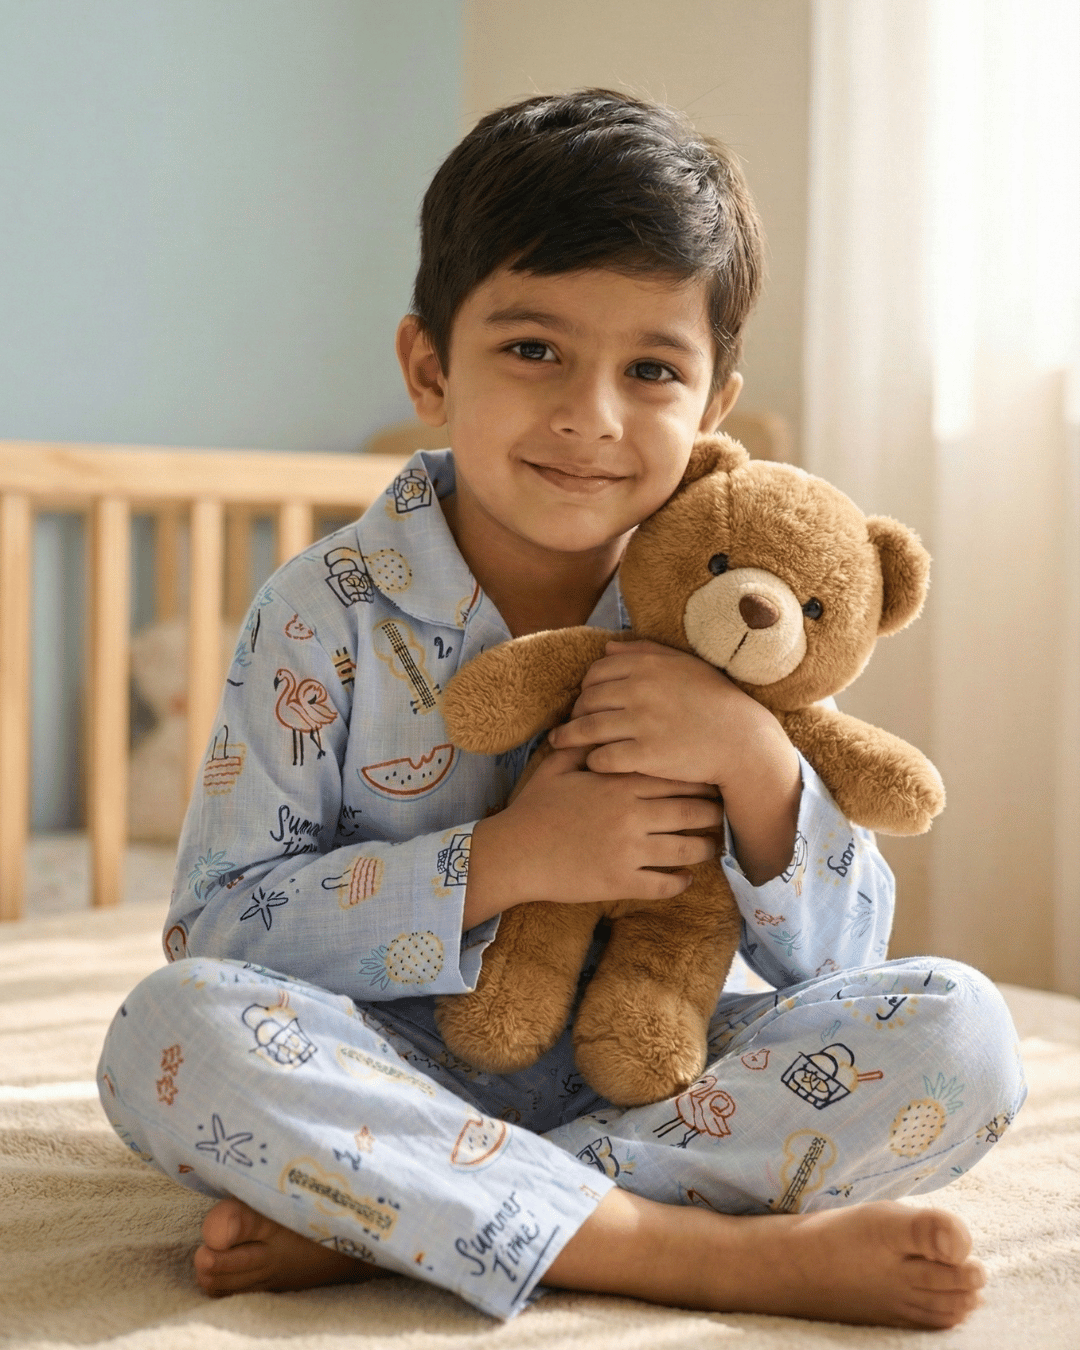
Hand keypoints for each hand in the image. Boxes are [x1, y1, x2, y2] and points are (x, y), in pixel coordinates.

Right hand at [462, 744, 723, 926]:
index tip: (711, 780)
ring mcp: (629, 851)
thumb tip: (596, 725)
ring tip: (712, 847)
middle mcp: (631, 816)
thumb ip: (583, 747)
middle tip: (723, 812)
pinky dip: (680, 882)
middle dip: (712, 812)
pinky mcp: (621, 882)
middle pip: (690, 811)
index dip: (699, 779)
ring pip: (686, 849)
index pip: (674, 777)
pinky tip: (685, 878)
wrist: (514, 853)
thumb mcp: (557, 769)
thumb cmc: (534, 808)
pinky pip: (664, 885)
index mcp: (618, 785)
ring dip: (705, 849)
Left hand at [548, 640, 801, 883]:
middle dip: (576, 713)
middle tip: (574, 724)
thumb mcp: (685, 665)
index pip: (596, 673)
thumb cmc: (715, 701)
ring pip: (587, 729)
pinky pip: (603, 758)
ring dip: (570, 738)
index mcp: (648, 666)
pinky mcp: (646, 756)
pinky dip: (593, 761)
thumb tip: (607, 647)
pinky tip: (595, 764)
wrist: (743, 741)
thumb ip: (644, 652)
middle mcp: (640, 691)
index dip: (586, 688)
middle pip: (587, 700)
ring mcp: (642, 724)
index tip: (586, 701)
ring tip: (562, 744)